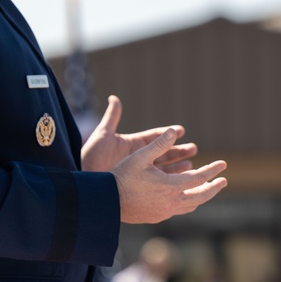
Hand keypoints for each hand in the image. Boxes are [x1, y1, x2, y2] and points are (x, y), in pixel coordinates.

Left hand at [81, 95, 197, 173]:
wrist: (86, 178)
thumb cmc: (91, 155)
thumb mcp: (103, 135)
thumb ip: (112, 117)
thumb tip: (114, 98)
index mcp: (132, 143)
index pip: (154, 137)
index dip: (168, 133)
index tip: (182, 130)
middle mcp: (138, 157)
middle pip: (163, 152)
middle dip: (179, 151)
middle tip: (194, 148)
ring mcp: (139, 171)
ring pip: (163, 168)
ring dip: (178, 166)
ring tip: (192, 164)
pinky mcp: (138, 183)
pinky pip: (158, 182)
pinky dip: (170, 181)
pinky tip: (180, 180)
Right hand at [112, 127, 227, 223]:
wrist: (107, 202)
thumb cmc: (122, 176)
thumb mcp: (140, 156)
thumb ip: (159, 144)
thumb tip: (173, 131)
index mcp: (171, 186)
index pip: (200, 178)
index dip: (213, 170)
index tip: (223, 164)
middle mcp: (172, 202)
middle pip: (201, 195)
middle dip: (214, 187)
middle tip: (223, 180)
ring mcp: (165, 211)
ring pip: (191, 205)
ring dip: (202, 196)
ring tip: (207, 188)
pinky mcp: (158, 217)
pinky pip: (180, 210)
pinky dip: (188, 202)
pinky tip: (186, 196)